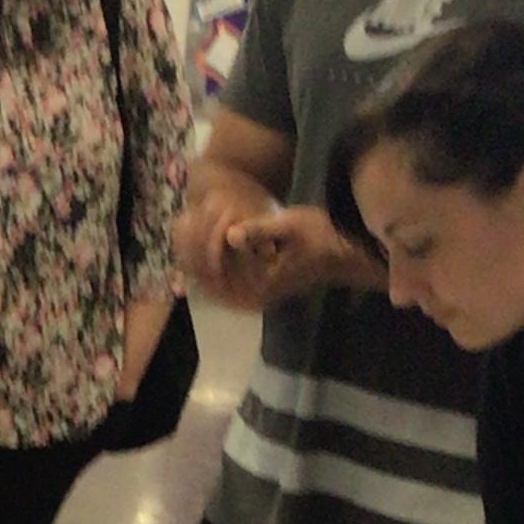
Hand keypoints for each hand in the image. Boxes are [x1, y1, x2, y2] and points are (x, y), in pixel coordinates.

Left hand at [176, 201, 352, 312]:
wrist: (345, 254)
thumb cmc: (322, 235)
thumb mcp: (291, 226)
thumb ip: (258, 231)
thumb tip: (230, 234)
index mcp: (260, 284)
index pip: (213, 276)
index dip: (195, 255)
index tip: (181, 231)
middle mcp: (256, 297)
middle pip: (210, 285)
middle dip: (192, 264)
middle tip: (177, 236)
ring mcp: (258, 297)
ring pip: (216, 287)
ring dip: (201, 268)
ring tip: (186, 244)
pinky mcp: (261, 292)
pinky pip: (227, 287)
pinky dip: (214, 272)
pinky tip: (208, 253)